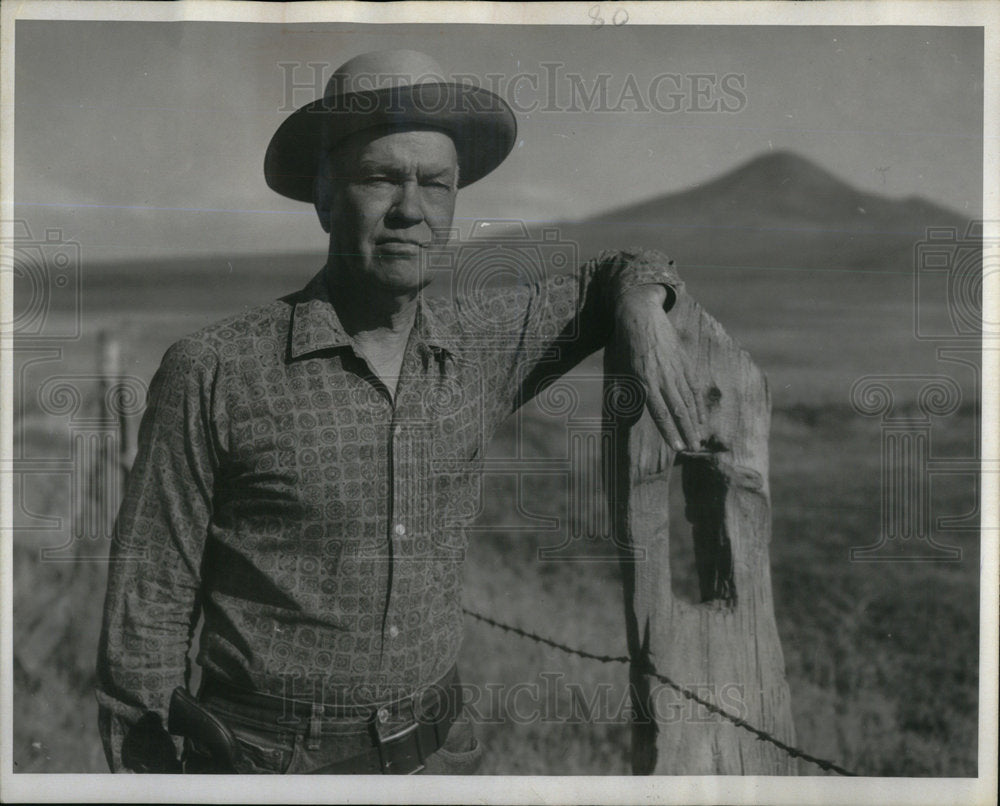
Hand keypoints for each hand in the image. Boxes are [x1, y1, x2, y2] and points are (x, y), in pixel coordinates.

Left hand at [614, 286, 704, 451]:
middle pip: (678, 410)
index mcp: (644, 380)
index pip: (660, 412)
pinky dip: (698, 403)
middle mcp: (663, 377)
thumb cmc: (624, 344)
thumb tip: (626, 417)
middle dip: (686, 431)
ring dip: (694, 422)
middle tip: (693, 449)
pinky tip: (701, 418)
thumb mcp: (618, 368)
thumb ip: (623, 394)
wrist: (640, 313)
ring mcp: (676, 369)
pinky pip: (693, 387)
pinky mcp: (684, 362)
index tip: (677, 447)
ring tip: (698, 439)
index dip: (669, 431)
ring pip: (688, 400)